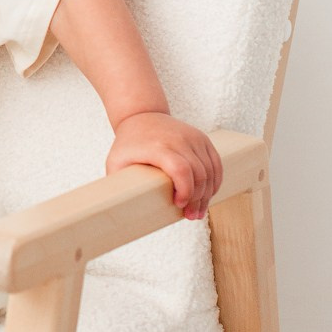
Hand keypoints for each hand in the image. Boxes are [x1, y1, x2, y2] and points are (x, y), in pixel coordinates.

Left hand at [105, 110, 222, 220]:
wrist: (141, 115)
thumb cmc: (128, 143)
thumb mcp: (116, 161)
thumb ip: (117, 183)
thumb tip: (116, 210)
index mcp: (159, 146)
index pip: (181, 170)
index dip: (185, 191)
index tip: (178, 204)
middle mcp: (179, 140)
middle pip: (199, 174)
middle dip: (198, 199)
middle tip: (190, 216)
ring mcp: (193, 137)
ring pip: (210, 170)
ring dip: (208, 194)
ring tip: (198, 210)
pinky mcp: (202, 138)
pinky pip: (215, 162)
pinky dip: (215, 181)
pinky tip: (208, 194)